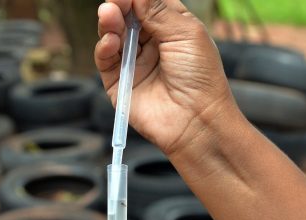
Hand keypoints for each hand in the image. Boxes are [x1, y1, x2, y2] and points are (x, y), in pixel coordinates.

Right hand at [96, 0, 236, 154]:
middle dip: (119, 5)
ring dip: (109, 22)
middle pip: (128, 15)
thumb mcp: (186, 33)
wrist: (197, 121)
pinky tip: (111, 41)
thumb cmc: (201, 78)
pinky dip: (104, 47)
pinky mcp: (119, 83)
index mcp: (172, 28)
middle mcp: (152, 44)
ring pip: (114, 34)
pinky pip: (105, 60)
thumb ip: (158, 9)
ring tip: (109, 15)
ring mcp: (134, 63)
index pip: (148, 2)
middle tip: (115, 1)